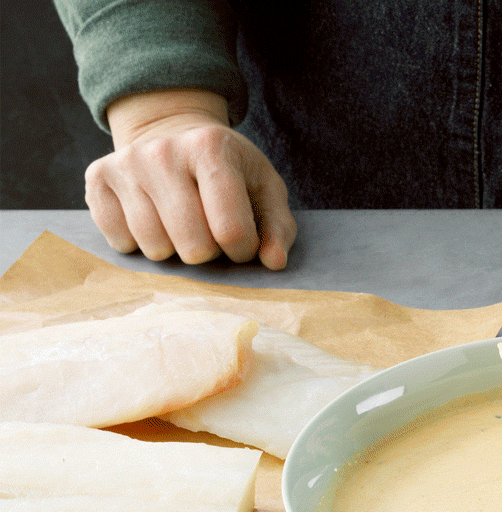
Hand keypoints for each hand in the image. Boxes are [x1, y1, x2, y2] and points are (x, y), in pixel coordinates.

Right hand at [85, 89, 296, 269]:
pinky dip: (140, 244)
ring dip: (174, 249)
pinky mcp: (97, 178)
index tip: (242, 243)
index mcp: (211, 147)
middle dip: (209, 253)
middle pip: (193, 246)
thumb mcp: (264, 188)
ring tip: (182, 225)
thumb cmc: (228, 170)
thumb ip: (278, 227)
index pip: (230, 230)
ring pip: (155, 248)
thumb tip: (273, 262)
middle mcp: (163, 152)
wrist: (172, 131)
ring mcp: (125, 163)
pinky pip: (121, 242)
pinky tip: (153, 220)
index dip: (242, 250)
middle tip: (210, 233)